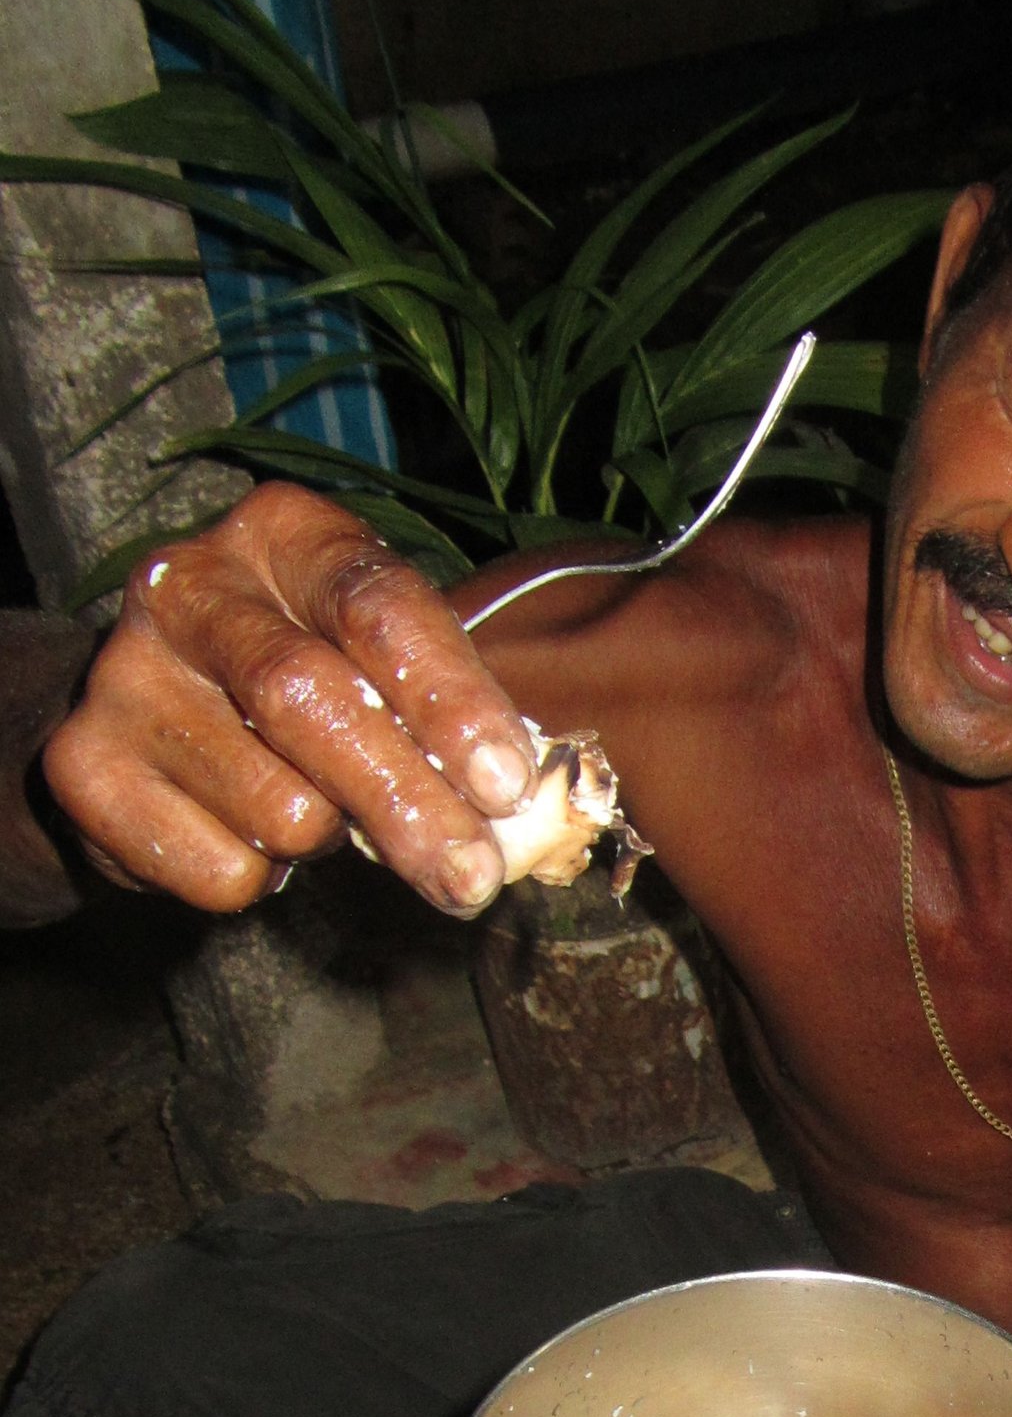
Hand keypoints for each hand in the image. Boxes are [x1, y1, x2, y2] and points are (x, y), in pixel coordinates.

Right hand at [44, 483, 537, 915]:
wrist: (157, 720)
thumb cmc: (318, 684)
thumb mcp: (386, 664)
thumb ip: (448, 712)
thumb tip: (522, 808)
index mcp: (287, 535)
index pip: (379, 607)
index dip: (449, 700)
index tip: (505, 782)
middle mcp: (191, 585)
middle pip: (311, 699)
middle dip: (408, 801)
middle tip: (471, 877)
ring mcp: (123, 674)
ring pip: (275, 803)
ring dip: (331, 844)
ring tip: (325, 820)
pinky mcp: (83, 768)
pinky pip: (218, 869)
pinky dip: (263, 882)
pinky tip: (249, 837)